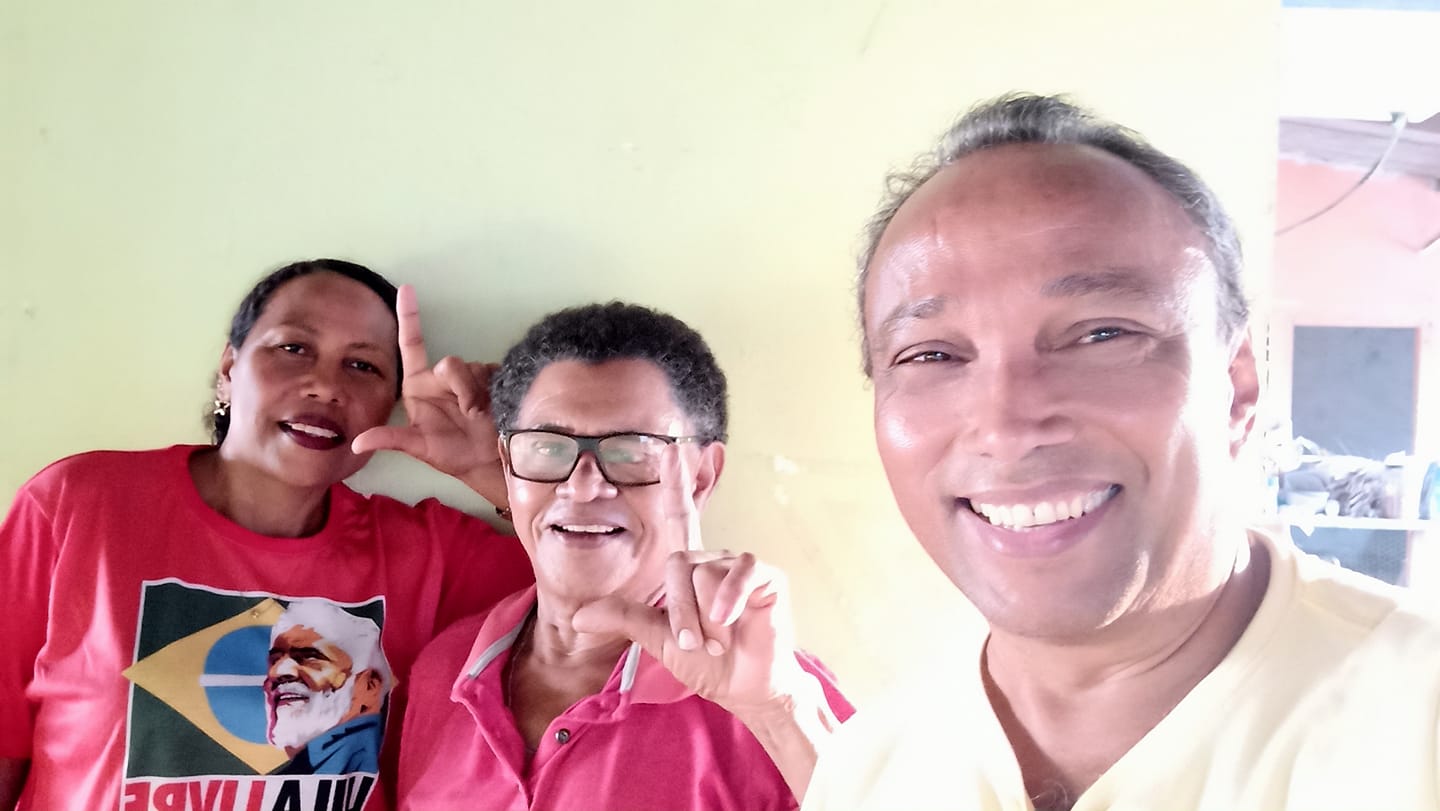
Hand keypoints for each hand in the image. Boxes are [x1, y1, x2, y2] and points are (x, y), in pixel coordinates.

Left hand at [351, 286, 505, 501]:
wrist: (486, 462)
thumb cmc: (451, 454)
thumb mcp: (419, 448)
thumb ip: (390, 440)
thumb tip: (356, 444)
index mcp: (418, 385)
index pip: (412, 344)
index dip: (409, 316)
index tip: (405, 289)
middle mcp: (441, 377)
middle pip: (451, 363)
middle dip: (461, 387)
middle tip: (469, 413)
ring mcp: (467, 377)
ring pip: (472, 368)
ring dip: (477, 393)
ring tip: (481, 414)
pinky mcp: (491, 379)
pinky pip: (491, 373)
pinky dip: (492, 390)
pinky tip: (492, 405)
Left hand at [571, 444, 808, 715]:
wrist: (742, 686)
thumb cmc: (706, 660)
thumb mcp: (658, 638)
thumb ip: (624, 618)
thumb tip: (577, 615)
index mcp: (690, 567)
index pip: (679, 515)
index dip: (675, 482)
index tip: (670, 448)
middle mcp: (714, 559)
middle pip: (678, 564)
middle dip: (681, 614)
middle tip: (696, 644)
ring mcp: (740, 566)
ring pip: (703, 574)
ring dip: (704, 618)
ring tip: (718, 639)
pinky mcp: (766, 576)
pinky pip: (738, 573)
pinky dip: (729, 599)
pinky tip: (729, 619)